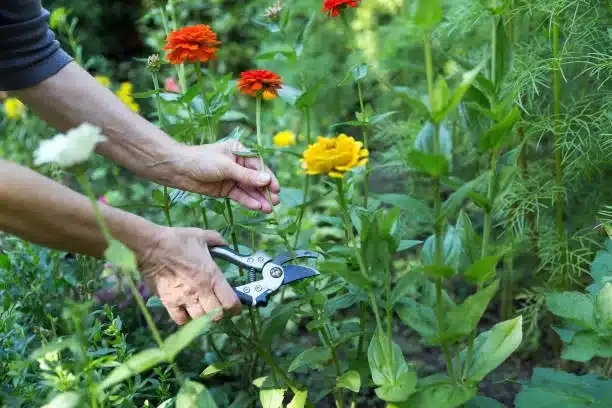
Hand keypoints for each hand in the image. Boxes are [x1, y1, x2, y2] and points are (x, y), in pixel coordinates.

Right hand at [137, 226, 240, 323]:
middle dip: (220, 313)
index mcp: (212, 275)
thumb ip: (217, 241)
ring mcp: (184, 298)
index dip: (236, 308)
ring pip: (200, 319)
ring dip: (203, 315)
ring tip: (201, 307)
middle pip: (217, 315)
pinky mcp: (168, 302)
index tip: (236, 308)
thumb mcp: (201, 236)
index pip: (231, 302)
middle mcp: (201, 290)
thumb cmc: (177, 240)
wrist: (151, 245)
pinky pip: (180, 320)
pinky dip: (185, 318)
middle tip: (217, 307)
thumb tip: (225, 244)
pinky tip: (185, 309)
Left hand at [166, 139, 280, 212]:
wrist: (178, 170)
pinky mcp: (225, 189)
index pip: (258, 165)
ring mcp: (232, 177)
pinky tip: (256, 207)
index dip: (268, 177)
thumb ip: (247, 175)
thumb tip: (267, 180)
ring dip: (258, 199)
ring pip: (249, 189)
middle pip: (256, 179)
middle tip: (275, 202)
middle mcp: (238, 164)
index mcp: (239, 151)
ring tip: (268, 208)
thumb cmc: (202, 160)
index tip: (276, 188)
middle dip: (265, 190)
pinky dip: (248, 202)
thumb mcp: (226, 166)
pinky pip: (240, 196)